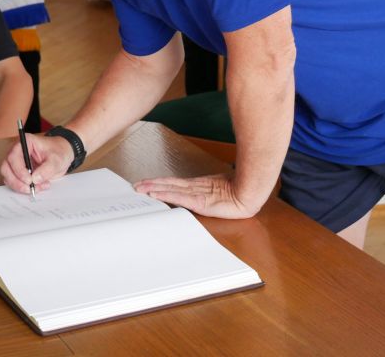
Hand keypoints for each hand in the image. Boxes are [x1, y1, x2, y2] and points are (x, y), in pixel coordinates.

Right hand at [1, 133, 72, 194]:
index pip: (13, 157)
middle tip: (30, 188)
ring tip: (39, 187)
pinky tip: (38, 187)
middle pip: (6, 168)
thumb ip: (47, 169)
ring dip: (20, 186)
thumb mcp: (57, 159)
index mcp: (25, 142)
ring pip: (8, 177)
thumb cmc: (60, 151)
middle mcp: (17, 152)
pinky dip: (24, 188)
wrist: (63, 155)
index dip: (19, 170)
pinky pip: (15, 182)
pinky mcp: (18, 172)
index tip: (29, 180)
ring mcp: (16, 163)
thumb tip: (34, 179)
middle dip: (17, 181)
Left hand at [134, 174, 263, 218]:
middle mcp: (195, 187)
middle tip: (136, 185)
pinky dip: (165, 195)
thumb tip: (206, 195)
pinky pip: (178, 197)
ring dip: (153, 189)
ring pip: (170, 189)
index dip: (161, 183)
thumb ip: (212, 193)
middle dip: (152, 185)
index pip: (176, 184)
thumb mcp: (222, 193)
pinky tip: (154, 194)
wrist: (249, 194)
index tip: (147, 183)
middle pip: (169, 185)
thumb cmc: (240, 194)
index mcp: (200, 186)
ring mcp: (196, 193)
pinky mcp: (199, 201)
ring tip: (140, 188)